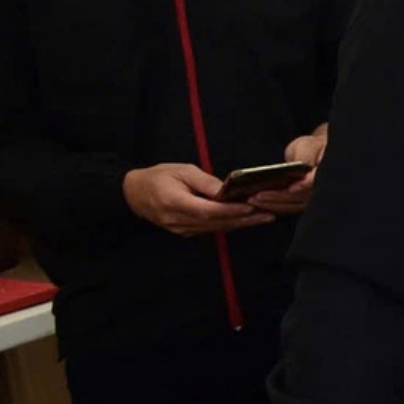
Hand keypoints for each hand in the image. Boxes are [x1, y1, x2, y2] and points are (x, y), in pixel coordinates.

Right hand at [125, 162, 271, 235]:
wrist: (134, 193)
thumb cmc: (159, 177)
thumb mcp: (181, 171)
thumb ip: (204, 182)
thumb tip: (227, 189)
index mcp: (174, 202)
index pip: (207, 210)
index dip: (231, 211)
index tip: (252, 207)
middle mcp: (178, 220)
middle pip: (215, 223)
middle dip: (244, 219)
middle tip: (269, 214)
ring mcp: (181, 229)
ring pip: (215, 228)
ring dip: (240, 224)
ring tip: (264, 217)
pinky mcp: (184, 232)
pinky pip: (210, 229)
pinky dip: (229, 224)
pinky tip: (245, 220)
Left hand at [249, 124, 328, 215]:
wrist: (314, 155)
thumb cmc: (311, 148)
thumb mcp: (308, 147)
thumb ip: (305, 157)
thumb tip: (300, 167)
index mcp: (326, 174)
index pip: (317, 181)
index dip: (305, 185)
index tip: (292, 188)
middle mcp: (321, 190)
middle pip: (301, 198)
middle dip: (278, 198)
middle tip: (257, 196)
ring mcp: (311, 199)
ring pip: (292, 206)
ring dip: (271, 204)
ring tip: (252, 200)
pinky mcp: (301, 203)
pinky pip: (287, 208)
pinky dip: (272, 206)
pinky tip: (258, 204)